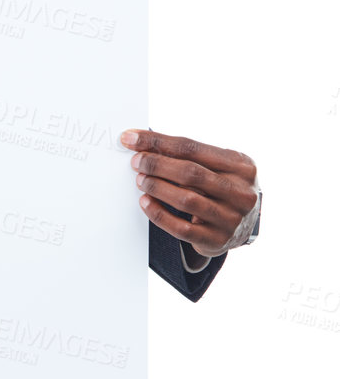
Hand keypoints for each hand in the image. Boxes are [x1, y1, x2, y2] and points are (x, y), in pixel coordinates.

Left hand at [120, 129, 257, 257]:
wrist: (245, 225)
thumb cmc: (224, 188)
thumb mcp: (218, 166)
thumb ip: (189, 155)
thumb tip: (145, 144)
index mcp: (241, 166)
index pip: (192, 148)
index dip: (158, 142)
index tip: (132, 138)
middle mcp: (241, 192)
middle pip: (190, 173)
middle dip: (156, 165)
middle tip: (136, 162)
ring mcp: (231, 218)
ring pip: (186, 200)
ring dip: (157, 188)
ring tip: (141, 180)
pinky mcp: (217, 240)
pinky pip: (181, 229)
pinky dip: (159, 214)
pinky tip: (145, 203)